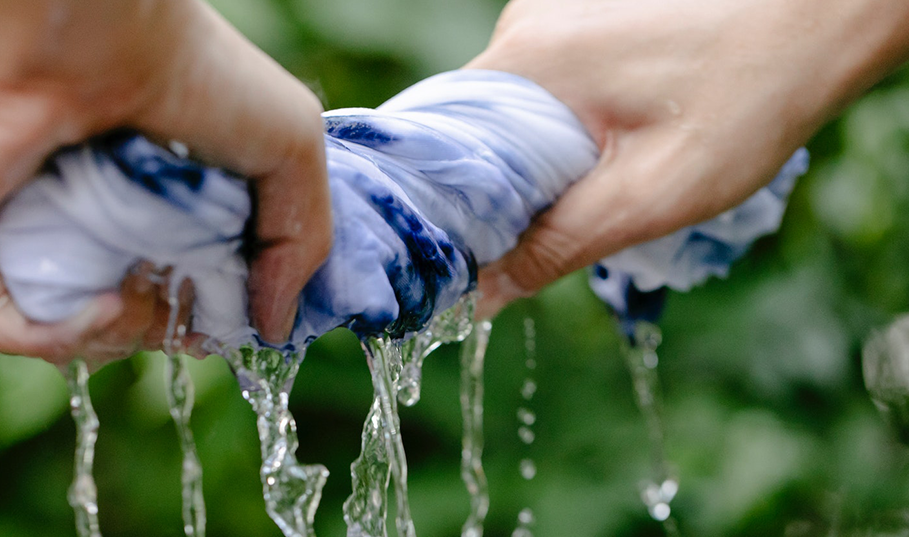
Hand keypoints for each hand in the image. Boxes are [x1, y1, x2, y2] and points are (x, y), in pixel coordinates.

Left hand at [0, 0, 329, 361]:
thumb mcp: (290, 150)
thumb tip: (273, 331)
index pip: (169, 286)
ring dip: (121, 337)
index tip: (230, 317)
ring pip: (63, 329)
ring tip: (143, 287)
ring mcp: (15, 226)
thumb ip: (300, 244)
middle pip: (121, 318)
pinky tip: (105, 305)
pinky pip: (7, 323)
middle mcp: (78, 212)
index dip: (203, 318)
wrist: (94, 24)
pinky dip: (62, 338)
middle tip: (183, 293)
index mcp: (143, 193)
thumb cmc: (194, 71)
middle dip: (165, 328)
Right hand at [468, 0, 908, 316]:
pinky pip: (544, 75)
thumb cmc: (748, 99)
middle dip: (508, 180)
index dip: (453, 206)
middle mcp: (524, 25)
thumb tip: (482, 298)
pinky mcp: (579, 8)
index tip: (477, 248)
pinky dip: (564, 112)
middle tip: (565, 212)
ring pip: (512, 102)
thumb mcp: (651, 195)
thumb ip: (558, 246)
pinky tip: (618, 124)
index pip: (442, 146)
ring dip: (540, 146)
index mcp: (525, 63)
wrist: (817, 16)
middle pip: (476, 126)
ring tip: (606, 164)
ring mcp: (552, 9)